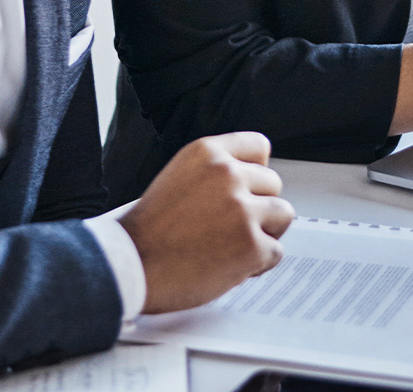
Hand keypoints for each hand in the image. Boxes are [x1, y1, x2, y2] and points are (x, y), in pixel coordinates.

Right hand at [119, 131, 295, 313]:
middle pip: (273, 184)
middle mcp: (227, 174)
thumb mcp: (178, 177)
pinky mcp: (251, 244)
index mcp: (207, 153)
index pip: (259, 146)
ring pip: (282, 214)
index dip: (256, 172)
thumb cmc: (149, 230)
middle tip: (232, 228)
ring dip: (264, 233)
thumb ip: (214, 173)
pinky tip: (230, 266)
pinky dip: (259, 263)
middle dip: (259, 207)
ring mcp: (242, 209)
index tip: (249, 189)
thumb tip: (253, 183)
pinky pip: (276, 250)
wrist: (129, 265)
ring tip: (234, 246)